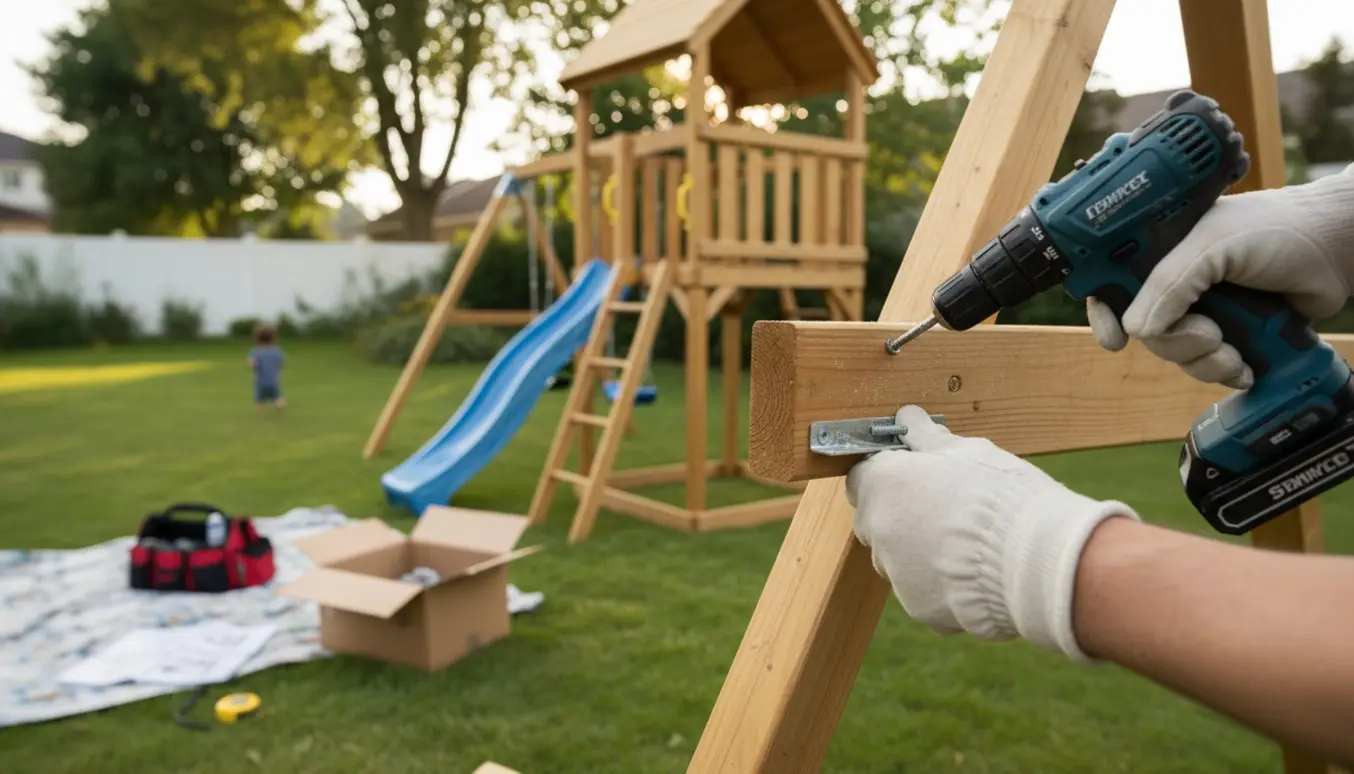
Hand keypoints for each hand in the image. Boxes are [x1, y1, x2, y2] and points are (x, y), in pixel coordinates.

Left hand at [846, 406, 1138, 662]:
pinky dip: (939, 584)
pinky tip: (974, 572)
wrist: (1035, 559)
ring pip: (896, 559)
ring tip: (965, 545)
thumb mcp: (969, 452)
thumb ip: (928, 438)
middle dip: (900, 515)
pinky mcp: (918, 607)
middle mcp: (878, 528)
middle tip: (942, 510)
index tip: (911, 476)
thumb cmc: (1004, 496)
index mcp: (884, 483)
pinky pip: (921, 591)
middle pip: (875, 520)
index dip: (887, 476)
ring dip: (917, 552)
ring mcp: (895, 572)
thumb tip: (909, 419)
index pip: (863, 477)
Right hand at [1088, 164, 1353, 389]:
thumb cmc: (1277, 229)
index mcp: (1160, 251)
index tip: (1115, 339)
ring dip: (1206, 361)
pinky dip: (1224, 372)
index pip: (1111, 284)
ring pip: (1176, 356)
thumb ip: (1170, 284)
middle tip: (1211, 332)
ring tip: (1234, 347)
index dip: (1106, 313)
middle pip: (1145, 332)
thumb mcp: (1213, 246)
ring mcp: (1204, 311)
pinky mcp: (1231, 336)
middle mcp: (1177, 283)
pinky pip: (1207, 368)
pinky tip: (1245, 364)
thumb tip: (1137, 329)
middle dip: (1175, 342)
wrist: (1337, 250)